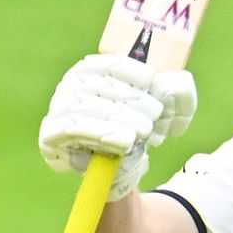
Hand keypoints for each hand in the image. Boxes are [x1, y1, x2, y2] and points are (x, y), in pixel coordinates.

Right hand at [38, 54, 196, 198]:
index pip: (107, 64)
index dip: (129, 70)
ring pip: (86, 107)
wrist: (120, 169)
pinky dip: (100, 133)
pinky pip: (72, 130)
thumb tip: (182, 83)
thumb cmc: (138, 131)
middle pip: (98, 86)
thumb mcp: (163, 110)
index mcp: (92, 71)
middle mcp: (70, 86)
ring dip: (120, 118)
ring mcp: (58, 110)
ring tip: (144, 131)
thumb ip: (178, 93)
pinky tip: (124, 141)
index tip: (151, 79)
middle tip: (155, 114)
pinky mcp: (51, 136)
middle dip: (131, 98)